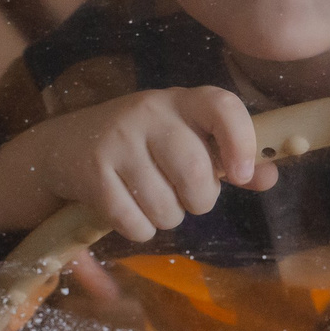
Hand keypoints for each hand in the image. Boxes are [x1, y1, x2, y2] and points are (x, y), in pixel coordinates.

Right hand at [0, 88, 278, 240]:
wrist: (61, 147)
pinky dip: (138, 229)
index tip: (240, 175)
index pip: (222, 105)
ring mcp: (118, 142)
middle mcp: (149, 113)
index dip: (241, 141)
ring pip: (168, 207)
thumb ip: (226, 157)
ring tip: (149, 198)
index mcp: (179, 101)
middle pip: (197, 175)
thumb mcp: (180, 139)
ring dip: (165, 217)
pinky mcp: (94, 174)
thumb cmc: (138, 146)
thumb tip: (269, 175)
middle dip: (198, 201)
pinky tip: (126, 209)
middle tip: (183, 196)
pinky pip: (136, 224)